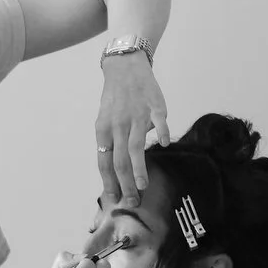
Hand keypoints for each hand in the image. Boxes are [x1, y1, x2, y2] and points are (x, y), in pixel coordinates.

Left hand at [96, 52, 169, 205]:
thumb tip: (118, 170)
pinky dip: (161, 132)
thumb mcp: (106, 121)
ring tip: (143, 186)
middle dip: (125, 184)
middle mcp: (118, 125)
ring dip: (139, 169)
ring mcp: (136, 116)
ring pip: (135, 147)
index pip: (104, 162)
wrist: (125, 67)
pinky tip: (163, 144)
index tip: (115, 199)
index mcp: (103, 130)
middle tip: (133, 201)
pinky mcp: (154, 106)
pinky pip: (158, 121)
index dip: (109, 182)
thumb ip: (112, 143)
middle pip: (119, 160)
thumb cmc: (116, 98)